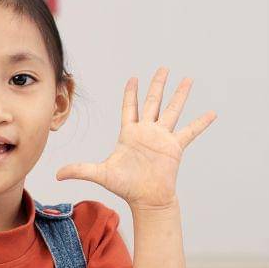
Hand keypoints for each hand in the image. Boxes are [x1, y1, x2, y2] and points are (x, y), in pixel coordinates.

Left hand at [56, 68, 216, 209]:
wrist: (146, 199)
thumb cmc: (125, 186)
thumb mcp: (100, 174)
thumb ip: (79, 170)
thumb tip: (56, 174)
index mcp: (130, 134)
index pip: (130, 108)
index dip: (131, 93)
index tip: (133, 78)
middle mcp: (147, 132)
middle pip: (153, 102)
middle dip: (157, 85)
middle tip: (163, 68)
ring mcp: (162, 138)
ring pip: (172, 110)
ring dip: (180, 95)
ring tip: (188, 79)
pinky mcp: (175, 147)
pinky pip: (190, 131)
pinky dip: (201, 122)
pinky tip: (212, 113)